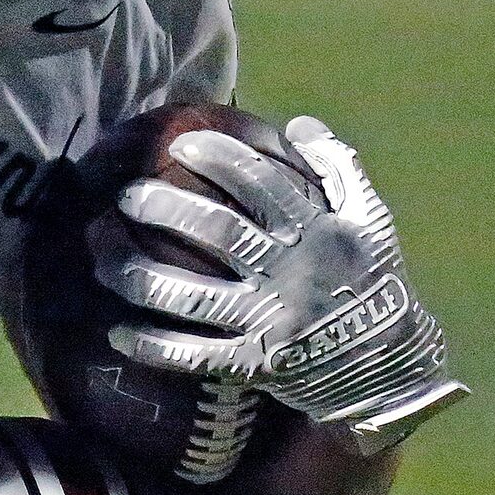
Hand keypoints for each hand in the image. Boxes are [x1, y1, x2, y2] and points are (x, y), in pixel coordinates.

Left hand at [90, 115, 466, 446]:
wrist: (392, 369)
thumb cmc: (374, 284)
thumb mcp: (372, 222)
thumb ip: (339, 168)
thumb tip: (299, 125)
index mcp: (318, 234)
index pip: (265, 186)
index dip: (221, 161)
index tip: (181, 145)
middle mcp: (291, 274)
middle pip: (220, 234)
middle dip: (168, 210)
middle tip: (127, 196)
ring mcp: (270, 322)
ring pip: (196, 298)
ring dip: (143, 278)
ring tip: (102, 259)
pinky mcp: (256, 363)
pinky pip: (197, 356)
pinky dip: (156, 347)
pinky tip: (118, 333)